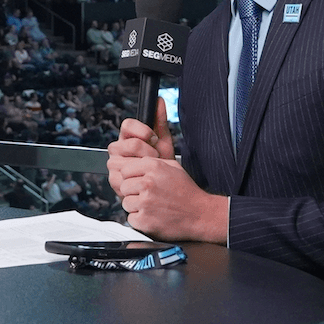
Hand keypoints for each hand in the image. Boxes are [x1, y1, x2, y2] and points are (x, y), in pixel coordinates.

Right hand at [106, 97, 175, 190]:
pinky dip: (137, 178)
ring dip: (142, 166)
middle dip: (146, 151)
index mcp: (127, 136)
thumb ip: (160, 121)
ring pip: (124, 161)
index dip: (141, 130)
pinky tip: (143, 179)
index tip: (153, 138)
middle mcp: (117, 149)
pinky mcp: (113, 180)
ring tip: (150, 170)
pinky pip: (124, 176)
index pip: (127, 125)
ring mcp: (114, 164)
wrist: (161, 187)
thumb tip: (159, 100)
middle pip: (128, 144)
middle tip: (156, 158)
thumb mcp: (163, 141)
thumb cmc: (161, 163)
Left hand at [107, 99, 228, 243]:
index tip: (141, 179)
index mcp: (152, 165)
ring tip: (154, 204)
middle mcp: (147, 182)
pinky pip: (131, 217)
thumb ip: (160, 129)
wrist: (201, 214)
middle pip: (122, 185)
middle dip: (132, 190)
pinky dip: (140, 218)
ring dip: (136, 205)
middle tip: (148, 193)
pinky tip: (154, 214)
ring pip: (125, 202)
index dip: (131, 175)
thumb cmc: (184, 188)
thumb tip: (157, 103)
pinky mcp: (144, 220)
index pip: (123, 168)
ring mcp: (146, 202)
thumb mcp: (171, 157)